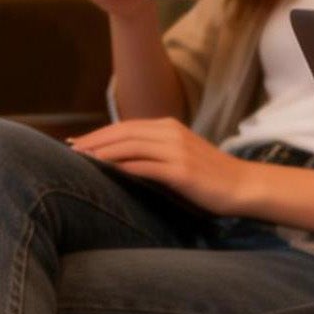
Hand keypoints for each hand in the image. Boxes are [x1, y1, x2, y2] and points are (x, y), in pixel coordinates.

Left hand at [68, 118, 250, 215]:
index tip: (76, 142)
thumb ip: (156, 152)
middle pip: (122, 133)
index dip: (98, 134)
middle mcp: (171, 133)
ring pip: (129, 146)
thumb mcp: (181, 156)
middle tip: (70, 150)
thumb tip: (122, 159)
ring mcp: (177, 151)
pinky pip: (144, 166)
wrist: (243, 186)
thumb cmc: (211, 176)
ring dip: (101, 152)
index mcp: (170, 127)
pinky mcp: (181, 171)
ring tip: (80, 160)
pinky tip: (105, 171)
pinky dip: (121, 166)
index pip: (125, 126)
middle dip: (93, 141)